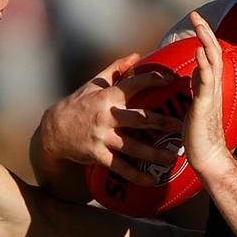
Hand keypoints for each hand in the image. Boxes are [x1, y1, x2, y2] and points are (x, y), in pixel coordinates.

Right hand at [38, 53, 184, 184]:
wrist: (53, 131)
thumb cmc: (77, 104)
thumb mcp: (93, 84)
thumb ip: (115, 69)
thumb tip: (137, 55)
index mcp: (108, 97)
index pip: (134, 84)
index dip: (153, 80)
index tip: (172, 80)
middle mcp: (107, 116)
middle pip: (140, 119)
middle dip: (163, 122)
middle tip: (183, 126)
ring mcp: (102, 137)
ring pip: (133, 147)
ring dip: (155, 153)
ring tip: (174, 157)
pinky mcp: (97, 154)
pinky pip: (120, 167)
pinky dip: (136, 175)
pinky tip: (151, 181)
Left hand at [185, 12, 236, 179]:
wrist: (208, 157)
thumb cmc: (200, 136)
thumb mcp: (196, 105)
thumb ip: (197, 88)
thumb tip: (194, 73)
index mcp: (210, 86)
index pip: (210, 55)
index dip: (204, 37)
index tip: (195, 21)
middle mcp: (214, 87)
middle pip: (213, 52)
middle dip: (205, 32)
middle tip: (195, 14)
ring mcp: (211, 95)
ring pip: (212, 61)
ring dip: (205, 41)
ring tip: (198, 24)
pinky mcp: (205, 105)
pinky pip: (205, 81)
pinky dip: (203, 64)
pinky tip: (198, 51)